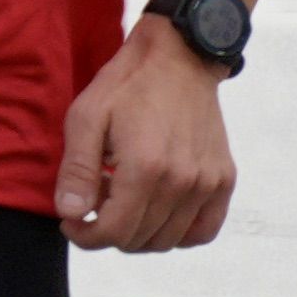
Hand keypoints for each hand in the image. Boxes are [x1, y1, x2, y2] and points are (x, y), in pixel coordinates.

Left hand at [53, 35, 234, 252]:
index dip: (85, 236)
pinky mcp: (223, 179)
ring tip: (125, 200)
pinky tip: (158, 213)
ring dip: (140, 231)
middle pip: (139, 240)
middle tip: (97, 201)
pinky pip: (204, 231)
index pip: (114, 233)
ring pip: (168, 240)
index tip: (72, 222)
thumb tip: (72, 214)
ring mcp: (207, 182)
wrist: (180, 56)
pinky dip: (179, 233)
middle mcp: (182, 181)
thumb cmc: (128, 84)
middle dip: (108, 231)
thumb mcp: (87, 117)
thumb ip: (77, 170)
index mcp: (146, 168)